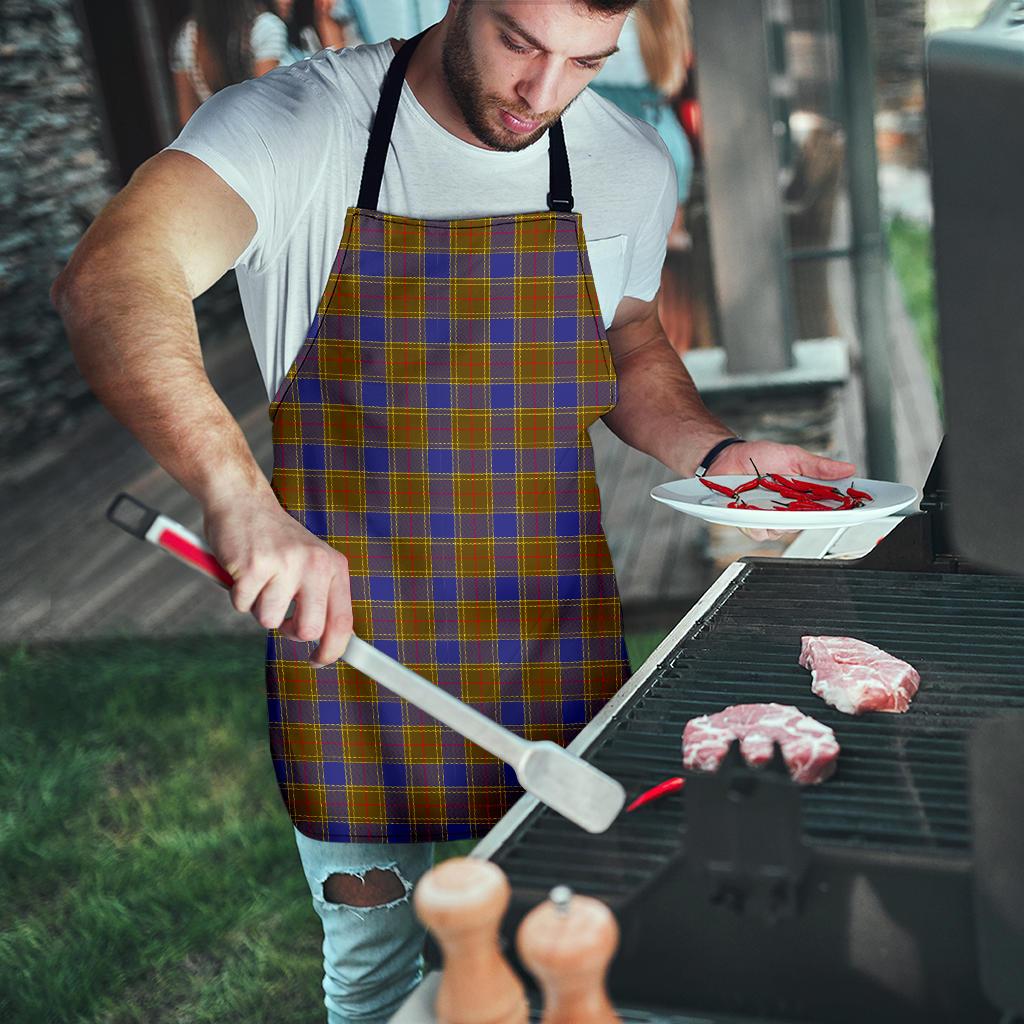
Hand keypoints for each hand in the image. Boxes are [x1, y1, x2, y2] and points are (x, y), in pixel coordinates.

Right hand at [203, 491, 352, 665]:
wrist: (242, 500)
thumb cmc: (274, 539)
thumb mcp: (310, 562)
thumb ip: (320, 597)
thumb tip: (328, 643)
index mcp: (333, 566)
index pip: (342, 621)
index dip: (332, 650)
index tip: (319, 661)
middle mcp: (315, 564)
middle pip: (308, 630)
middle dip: (289, 630)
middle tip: (279, 612)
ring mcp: (285, 564)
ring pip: (269, 621)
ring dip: (258, 606)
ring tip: (259, 578)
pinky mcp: (254, 566)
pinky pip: (242, 605)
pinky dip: (237, 594)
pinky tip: (242, 570)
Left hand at [708, 440, 856, 542]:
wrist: (727, 457)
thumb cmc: (759, 457)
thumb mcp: (793, 456)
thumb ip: (818, 467)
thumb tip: (848, 468)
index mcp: (804, 495)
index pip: (829, 508)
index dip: (844, 511)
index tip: (857, 509)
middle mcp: (790, 510)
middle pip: (809, 523)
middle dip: (810, 515)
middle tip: (804, 501)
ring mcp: (770, 518)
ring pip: (784, 531)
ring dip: (780, 517)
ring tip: (770, 498)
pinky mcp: (751, 523)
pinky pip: (760, 532)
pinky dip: (758, 522)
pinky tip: (752, 508)